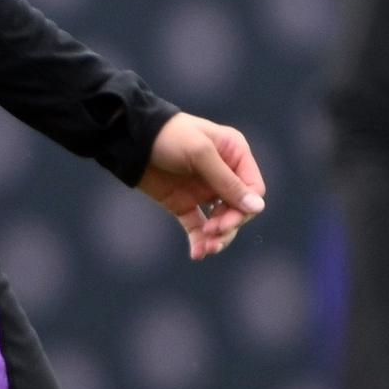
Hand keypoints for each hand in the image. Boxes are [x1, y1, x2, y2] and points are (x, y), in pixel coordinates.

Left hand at [139, 113, 266, 260]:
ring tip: (206, 248)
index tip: (226, 221)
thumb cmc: (169, 135)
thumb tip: (257, 207)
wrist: (130, 139)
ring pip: (221, 222)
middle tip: (214, 233)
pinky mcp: (184, 203)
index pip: (253, 189)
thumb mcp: (200, 153)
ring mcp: (204, 190)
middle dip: (229, 225)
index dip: (244, 208)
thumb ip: (227, 182)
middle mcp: (223, 174)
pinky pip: (198, 227)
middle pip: (239, 209)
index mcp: (234, 154)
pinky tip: (196, 253)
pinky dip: (199, 241)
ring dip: (217, 238)